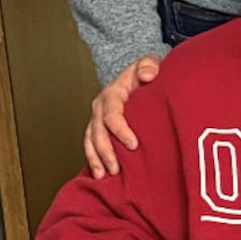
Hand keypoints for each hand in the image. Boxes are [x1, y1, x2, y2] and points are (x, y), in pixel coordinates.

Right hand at [85, 55, 161, 177]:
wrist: (137, 78)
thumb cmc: (146, 73)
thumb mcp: (149, 64)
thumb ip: (149, 65)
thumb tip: (148, 75)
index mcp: (112, 93)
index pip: (112, 113)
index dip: (120, 130)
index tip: (134, 145)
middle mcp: (100, 107)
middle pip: (97, 131)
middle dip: (106, 151)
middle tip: (117, 168)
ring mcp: (97, 119)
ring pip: (90, 140)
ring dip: (96, 159)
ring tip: (104, 175)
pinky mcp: (98, 129)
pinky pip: (91, 146)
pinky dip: (93, 160)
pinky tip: (100, 175)